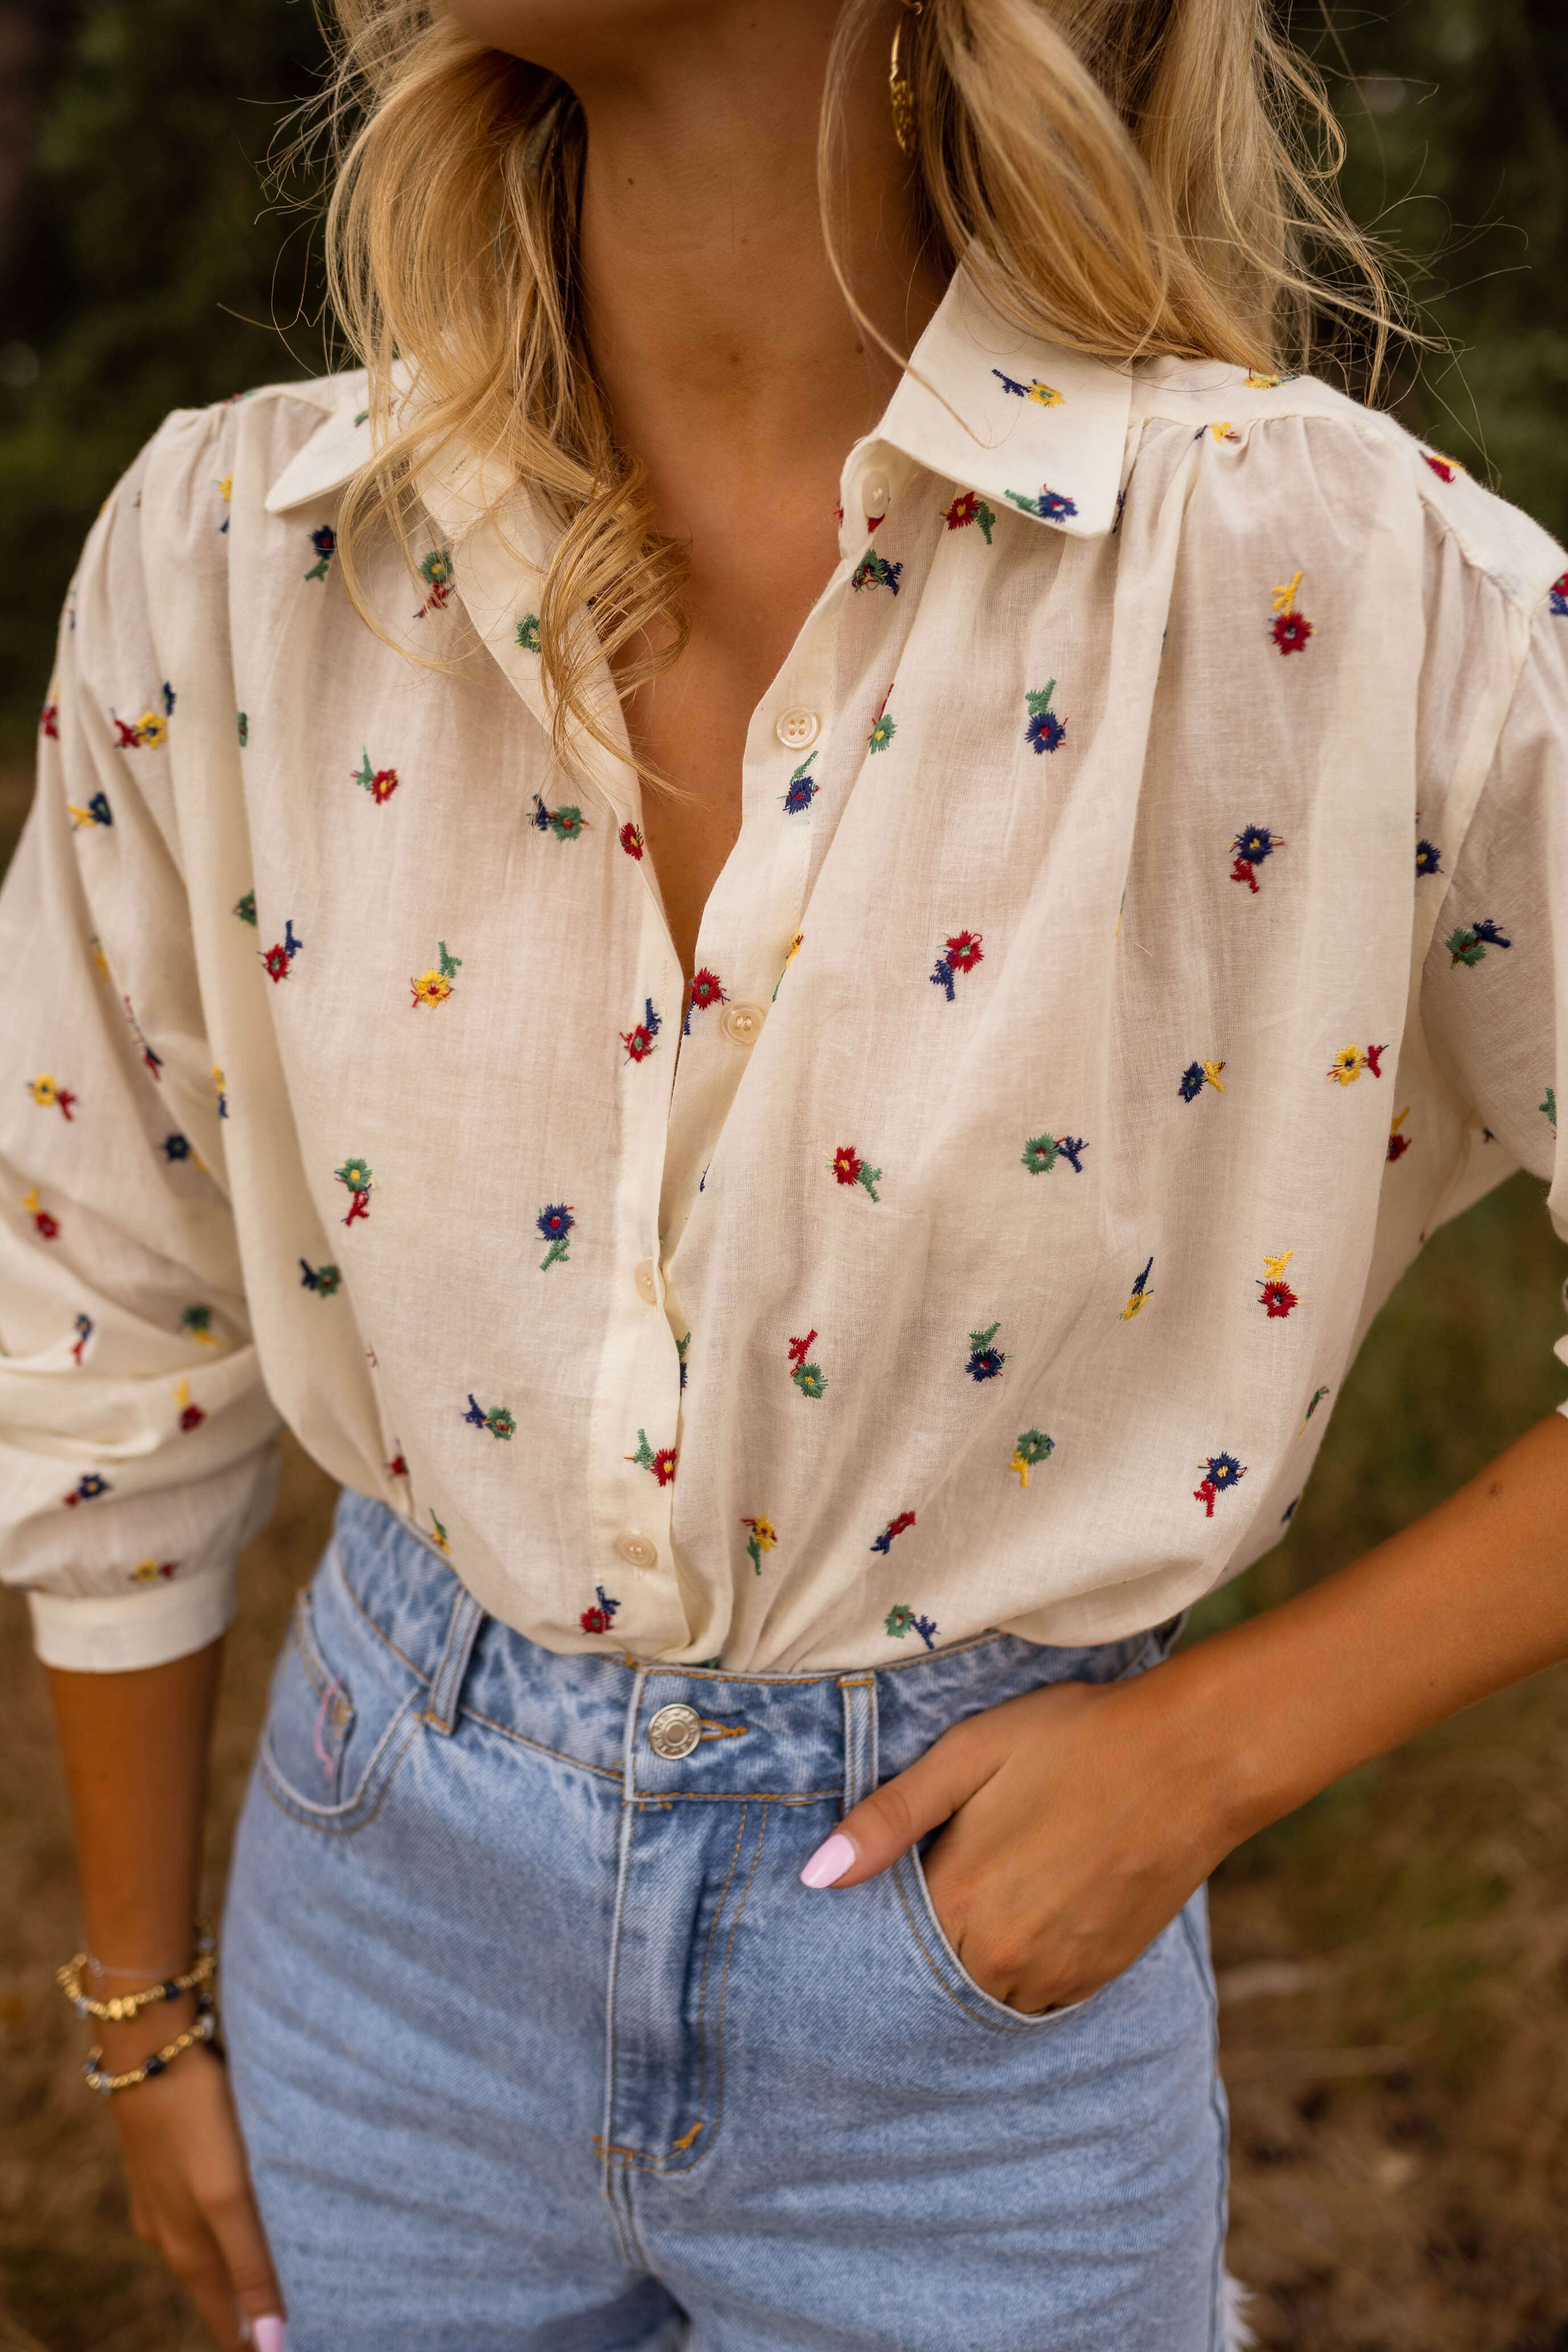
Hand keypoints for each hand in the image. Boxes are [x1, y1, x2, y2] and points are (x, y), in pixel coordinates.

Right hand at [100, 1997, 285, 2349]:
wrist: (150, 2049)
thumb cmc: (195, 2120)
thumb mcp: (228, 2198)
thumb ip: (250, 2266)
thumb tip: (270, 2343)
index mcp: (189, 2249)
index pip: (227, 2319)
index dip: (255, 2339)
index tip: (286, 2346)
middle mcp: (170, 2232)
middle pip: (216, 2288)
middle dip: (248, 2310)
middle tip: (288, 2321)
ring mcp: (162, 2196)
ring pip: (205, 2249)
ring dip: (234, 2268)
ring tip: (269, 2280)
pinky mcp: (164, 2161)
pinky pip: (197, 2211)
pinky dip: (222, 2226)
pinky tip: (234, 2215)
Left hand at [800, 1672, 1230, 2015]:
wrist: (1191, 1759)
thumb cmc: (1073, 1741)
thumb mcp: (968, 1755)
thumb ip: (889, 1818)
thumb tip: (814, 1875)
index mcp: (962, 1901)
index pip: (886, 1942)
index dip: (878, 1914)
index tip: (888, 1882)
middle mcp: (1004, 1957)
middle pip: (931, 1974)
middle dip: (921, 1940)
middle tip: (944, 1876)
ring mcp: (1056, 1975)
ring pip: (983, 1992)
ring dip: (971, 1957)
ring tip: (987, 1891)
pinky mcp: (1098, 1976)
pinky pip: (1035, 1997)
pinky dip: (1018, 1969)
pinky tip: (1027, 1911)